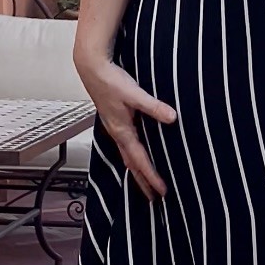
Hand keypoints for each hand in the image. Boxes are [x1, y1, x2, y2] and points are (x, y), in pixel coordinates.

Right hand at [75, 55, 176, 201]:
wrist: (91, 67)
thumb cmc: (110, 80)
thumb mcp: (134, 93)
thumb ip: (153, 106)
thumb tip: (172, 118)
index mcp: (122, 131)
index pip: (139, 160)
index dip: (151, 176)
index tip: (161, 191)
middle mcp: (117, 133)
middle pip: (131, 164)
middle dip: (142, 181)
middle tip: (154, 197)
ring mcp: (115, 127)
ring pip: (127, 155)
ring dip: (137, 170)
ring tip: (146, 182)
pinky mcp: (115, 120)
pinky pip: (125, 145)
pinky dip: (132, 156)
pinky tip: (138, 153)